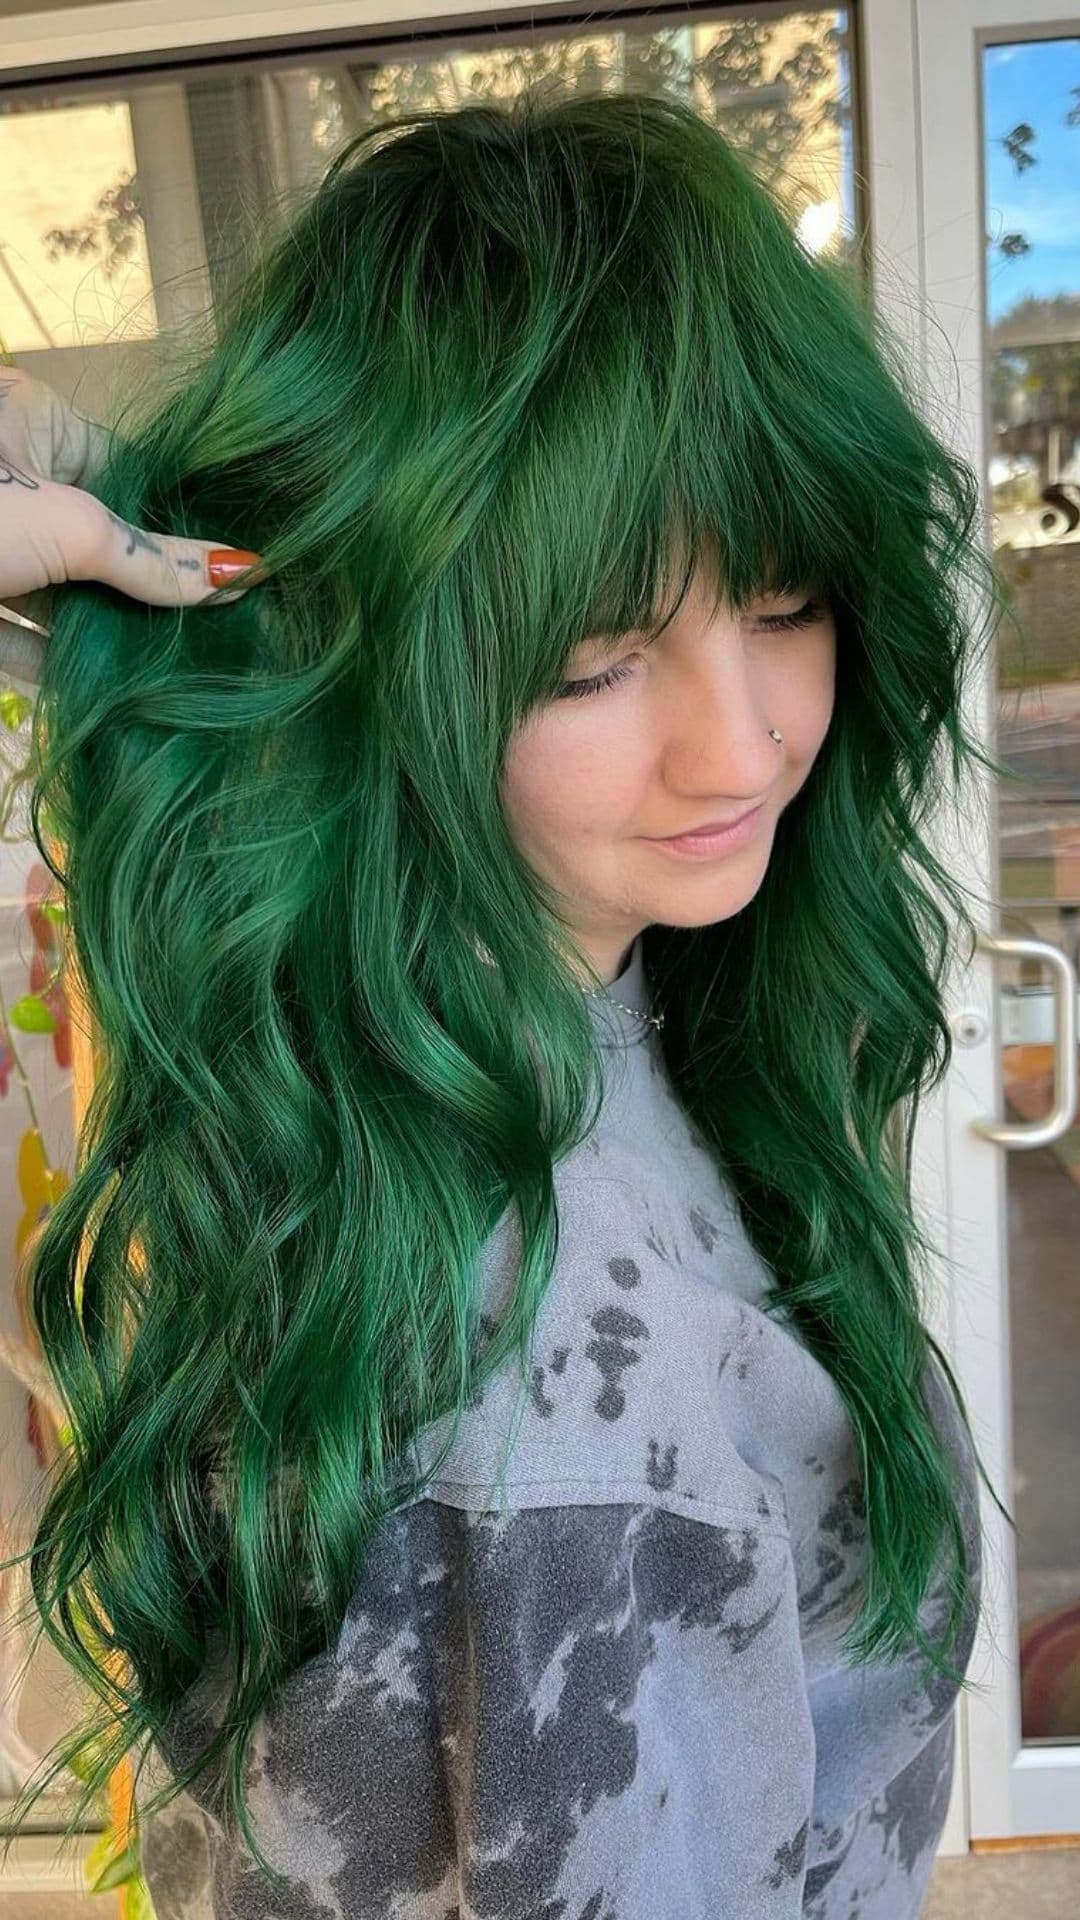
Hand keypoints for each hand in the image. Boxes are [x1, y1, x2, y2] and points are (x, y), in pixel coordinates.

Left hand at [0, 364, 262, 685]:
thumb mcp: (70, 529)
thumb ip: (150, 558)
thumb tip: (242, 573)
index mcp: (30, 417)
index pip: (129, 471)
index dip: (175, 525)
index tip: (231, 578)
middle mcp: (7, 474)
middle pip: (98, 538)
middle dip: (144, 589)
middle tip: (214, 633)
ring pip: (60, 590)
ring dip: (106, 632)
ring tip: (174, 669)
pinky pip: (20, 633)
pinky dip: (59, 662)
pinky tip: (111, 693)